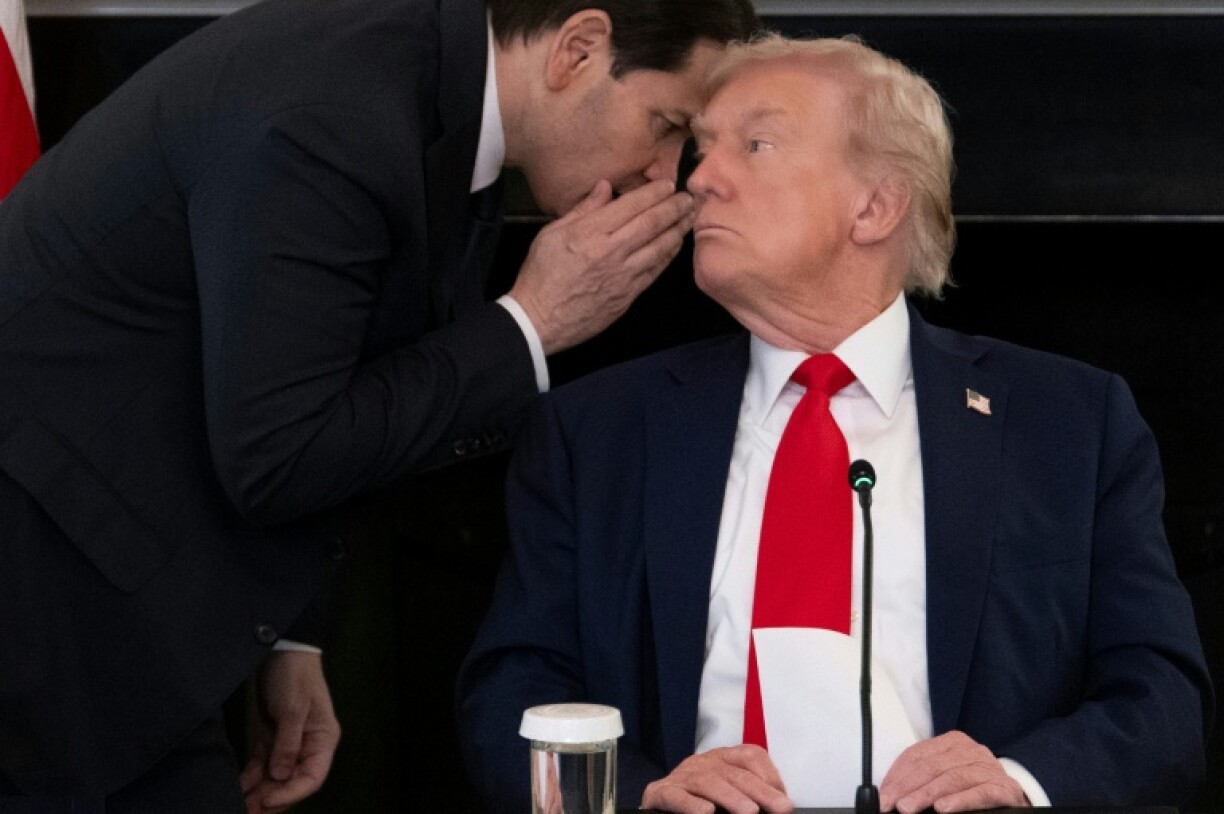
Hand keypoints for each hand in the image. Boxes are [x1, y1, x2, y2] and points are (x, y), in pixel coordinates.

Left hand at [240, 650, 340, 812]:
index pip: (312, 777)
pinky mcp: (269, 740)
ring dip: (258, 794)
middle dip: (271, 800)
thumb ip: (287, 743)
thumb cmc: (295, 676)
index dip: (292, 793)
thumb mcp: (293, 708)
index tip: (268, 800)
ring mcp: (287, 745)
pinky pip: (260, 767)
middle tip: (248, 813)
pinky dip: (249, 780)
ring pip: (274, 779)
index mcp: (322, 740)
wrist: (281, 650)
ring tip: (237, 808)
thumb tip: (279, 777)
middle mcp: (306, 747)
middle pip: (292, 783)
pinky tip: (236, 790)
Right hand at [509, 178, 694, 354]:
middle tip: (689, 197)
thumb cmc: (541, 274)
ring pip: (660, 247)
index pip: (630, 206)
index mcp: (590, 233)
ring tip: (690, 216)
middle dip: (674, 207)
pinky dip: (669, 255)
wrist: (540, 319)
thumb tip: (605, 187)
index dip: (653, 193)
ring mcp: (623, 275)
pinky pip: (655, 271)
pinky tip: (676, 244)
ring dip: (678, 229)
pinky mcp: (629, 295)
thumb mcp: (551, 233)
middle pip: (651, 224)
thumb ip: (582, 210)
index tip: (667, 184)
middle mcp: (611, 252)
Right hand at [641, 744, 794, 813]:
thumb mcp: (728, 797)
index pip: (750, 755)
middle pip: (734, 772)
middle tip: (781, 808)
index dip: (770, 776)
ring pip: (707, 781)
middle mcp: (703, 763)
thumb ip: (750, 798)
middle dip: (760, 791)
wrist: (661, 805)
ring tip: (750, 813)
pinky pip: (676, 796)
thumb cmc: (700, 802)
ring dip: (731, 797)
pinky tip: (706, 812)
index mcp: (722, 759)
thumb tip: (780, 806)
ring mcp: (680, 776)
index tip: (785, 800)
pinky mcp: (660, 793)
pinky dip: (691, 805)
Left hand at [879, 731, 1028, 813]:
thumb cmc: (971, 789)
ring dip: (928, 794)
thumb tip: (891, 793)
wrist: (1012, 801)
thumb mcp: (944, 778)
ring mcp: (990, 768)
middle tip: (892, 804)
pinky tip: (943, 809)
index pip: (919, 754)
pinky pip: (980, 792)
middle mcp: (973, 751)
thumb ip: (922, 780)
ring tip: (909, 808)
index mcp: (953, 743)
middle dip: (908, 786)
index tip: (883, 794)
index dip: (898, 774)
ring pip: (954, 777)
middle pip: (933, 766)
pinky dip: (960, 800)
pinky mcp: (1005, 789)